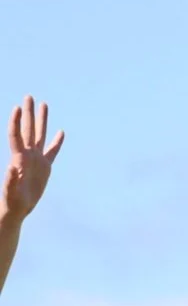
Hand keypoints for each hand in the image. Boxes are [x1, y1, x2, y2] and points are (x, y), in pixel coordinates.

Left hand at [4, 96, 63, 224]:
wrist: (18, 208)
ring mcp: (36, 159)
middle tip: (29, 97)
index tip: (18, 108)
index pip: (17, 135)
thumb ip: (10, 180)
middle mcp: (27, 155)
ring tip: (44, 105)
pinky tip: (60, 132)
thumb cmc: (12, 201)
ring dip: (42, 120)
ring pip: (40, 135)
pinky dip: (57, 142)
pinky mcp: (45, 167)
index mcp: (19, 158)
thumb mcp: (10, 192)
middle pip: (29, 129)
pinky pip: (52, 151)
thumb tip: (11, 167)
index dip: (17, 122)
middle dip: (29, 113)